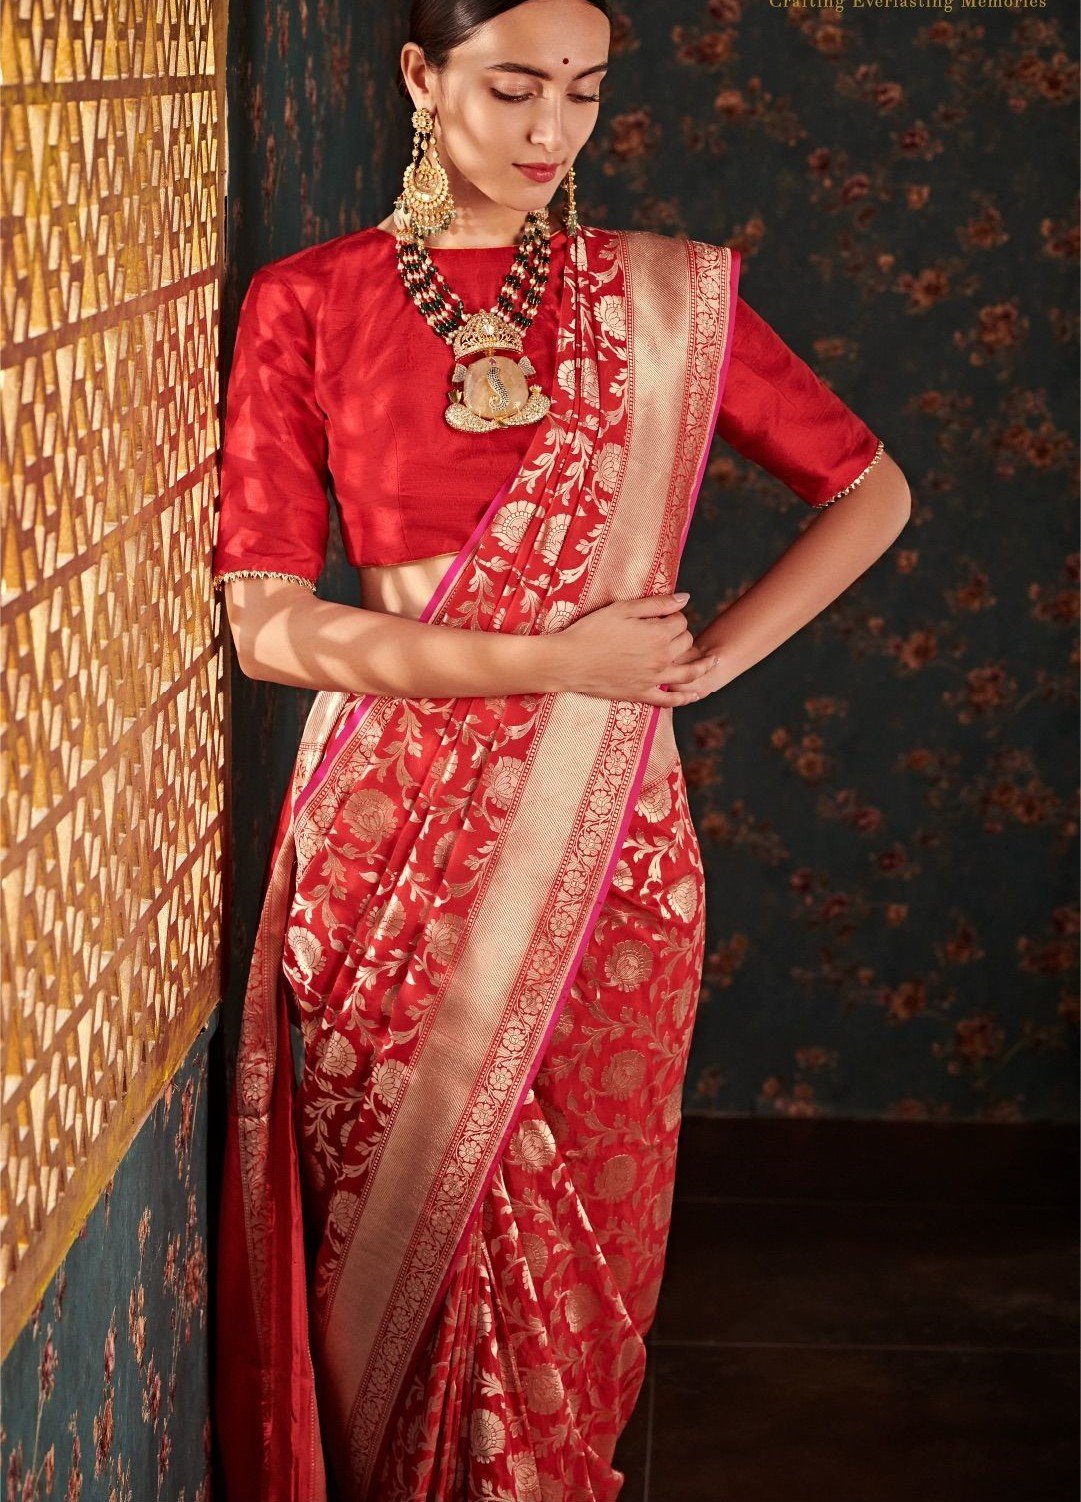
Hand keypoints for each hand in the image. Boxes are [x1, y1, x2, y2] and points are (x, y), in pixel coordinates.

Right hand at [550, 591, 720, 706]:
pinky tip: (695, 694)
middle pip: (685, 644)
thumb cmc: (591, 631)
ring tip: (714, 661)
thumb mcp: (623, 609)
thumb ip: (657, 604)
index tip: (662, 615)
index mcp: (658, 634)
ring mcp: (653, 679)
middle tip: (668, 631)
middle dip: (682, 635)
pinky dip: (685, 697)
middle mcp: (661, 658)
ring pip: (688, 673)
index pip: (680, 622)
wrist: (568, 662)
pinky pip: (670, 699)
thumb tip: (685, 598)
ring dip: (703, 666)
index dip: (673, 616)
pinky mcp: (641, 695)